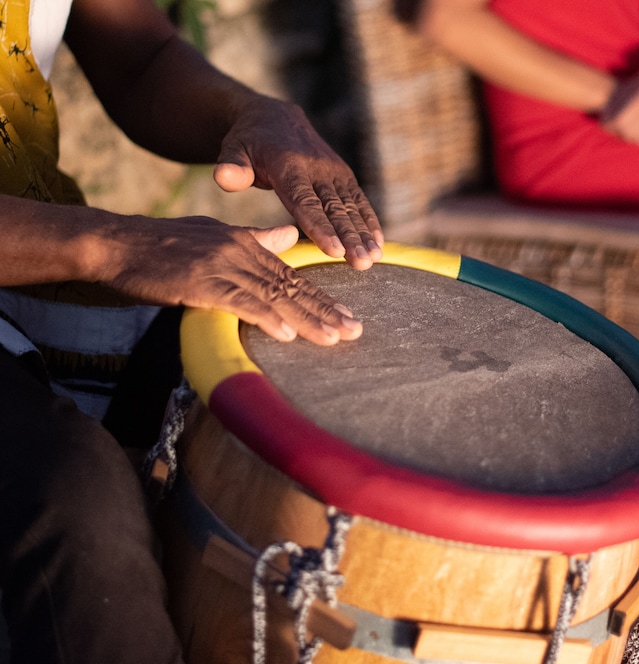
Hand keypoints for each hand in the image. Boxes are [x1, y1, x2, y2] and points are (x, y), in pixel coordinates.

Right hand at [99, 217, 361, 345]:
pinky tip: (286, 334)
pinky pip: (239, 302)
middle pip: (291, 286)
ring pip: (274, 295)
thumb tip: (289, 236)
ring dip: (306, 319)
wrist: (116, 242)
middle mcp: (239, 251)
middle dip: (325, 311)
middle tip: (354, 331)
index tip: (347, 316)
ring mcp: (221, 266)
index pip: (291, 275)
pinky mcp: (200, 282)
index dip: (321, 297)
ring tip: (334, 337)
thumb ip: (254, 238)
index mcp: (245, 242)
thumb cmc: (162, 243)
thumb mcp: (214, 234)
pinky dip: (265, 318)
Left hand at [213, 98, 383, 269]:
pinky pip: (359, 200)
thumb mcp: (233, 149)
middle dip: (350, 237)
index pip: (305, 200)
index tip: (333, 250)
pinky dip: (370, 221)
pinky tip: (379, 243)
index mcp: (288, 165)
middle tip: (361, 262)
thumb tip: (224, 178)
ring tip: (374, 258)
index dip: (320, 226)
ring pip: (350, 206)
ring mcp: (333, 171)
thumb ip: (231, 166)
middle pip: (334, 208)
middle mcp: (316, 168)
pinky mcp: (343, 175)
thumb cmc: (248, 142)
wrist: (275, 117)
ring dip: (364, 233)